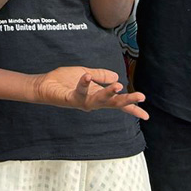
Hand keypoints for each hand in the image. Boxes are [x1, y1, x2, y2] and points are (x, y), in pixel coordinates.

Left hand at [31, 66, 147, 118]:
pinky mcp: (70, 98)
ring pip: (99, 100)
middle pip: (113, 103)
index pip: (117, 103)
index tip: (147, 116)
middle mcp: (92, 102)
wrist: (43, 85)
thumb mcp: (85, 74)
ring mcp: (81, 101)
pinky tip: (88, 76)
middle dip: (127, 101)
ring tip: (119, 86)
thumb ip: (100, 75)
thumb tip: (117, 77)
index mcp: (97, 96)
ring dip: (108, 93)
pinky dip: (84, 84)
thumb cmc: (63, 81)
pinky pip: (79, 92)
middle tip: (141, 96)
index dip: (131, 108)